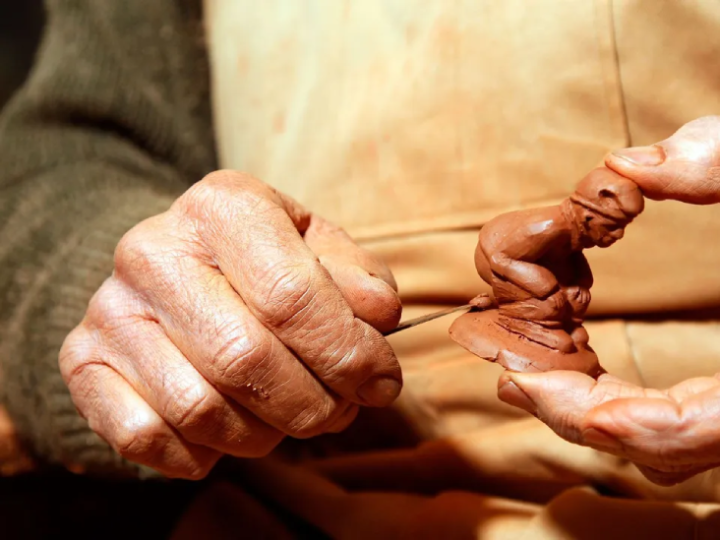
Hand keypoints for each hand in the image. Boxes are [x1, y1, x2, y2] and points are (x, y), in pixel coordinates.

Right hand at [60, 171, 402, 478]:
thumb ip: (359, 279)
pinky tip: (229, 430)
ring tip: (291, 418)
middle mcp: (154, 251)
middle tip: (341, 410)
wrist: (172, 265)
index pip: (293, 297)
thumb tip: (379, 317)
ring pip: (201, 409)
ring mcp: (110, 308)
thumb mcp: (320, 249)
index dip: (349, 354)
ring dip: (265, 435)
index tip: (382, 383)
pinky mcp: (81, 361)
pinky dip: (200, 454)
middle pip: (246, 360)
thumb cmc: (265, 262)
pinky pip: (144, 437)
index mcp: (224, 207)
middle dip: (314, 404)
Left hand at [496, 111, 719, 484]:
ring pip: (680, 448)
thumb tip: (626, 167)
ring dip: (597, 421)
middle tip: (513, 377)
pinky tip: (579, 378)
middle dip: (589, 420)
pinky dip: (625, 412)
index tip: (570, 401)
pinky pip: (688, 428)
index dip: (647, 422)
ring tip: (527, 377)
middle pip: (685, 445)